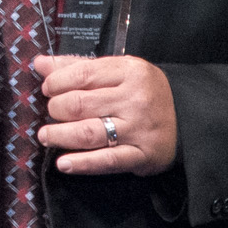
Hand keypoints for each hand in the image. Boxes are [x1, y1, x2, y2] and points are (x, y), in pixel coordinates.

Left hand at [33, 53, 176, 174]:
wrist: (187, 119)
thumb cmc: (145, 93)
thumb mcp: (118, 71)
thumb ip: (79, 67)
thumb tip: (41, 63)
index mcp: (129, 71)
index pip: (81, 74)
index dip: (56, 83)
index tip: (48, 90)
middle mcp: (134, 99)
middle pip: (79, 104)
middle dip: (56, 109)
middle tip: (51, 113)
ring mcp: (138, 128)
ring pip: (87, 132)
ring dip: (59, 135)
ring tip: (46, 136)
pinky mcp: (141, 155)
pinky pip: (106, 161)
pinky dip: (81, 163)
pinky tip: (63, 163)